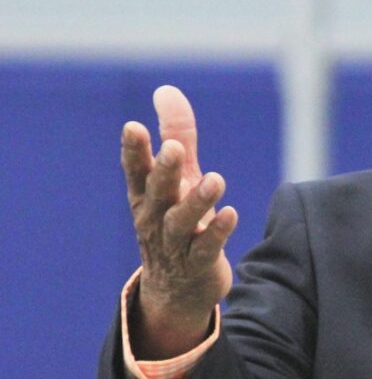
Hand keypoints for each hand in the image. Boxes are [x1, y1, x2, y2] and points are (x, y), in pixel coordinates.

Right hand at [122, 85, 237, 358]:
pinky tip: (231, 214)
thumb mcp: (177, 178)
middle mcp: (155, 218)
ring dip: (198, 201)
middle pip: (158, 194)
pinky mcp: (198, 264)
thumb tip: (166, 90)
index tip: (133, 126)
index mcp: (145, 196)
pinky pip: (206, 248)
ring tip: (216, 180)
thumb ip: (176, 134)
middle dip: (165, 171)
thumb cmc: (176, 220)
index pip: (135, 171)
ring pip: (182, 222)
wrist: (177, 288)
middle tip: (174, 148)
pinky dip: (217, 232)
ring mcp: (175, 244)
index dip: (133, 150)